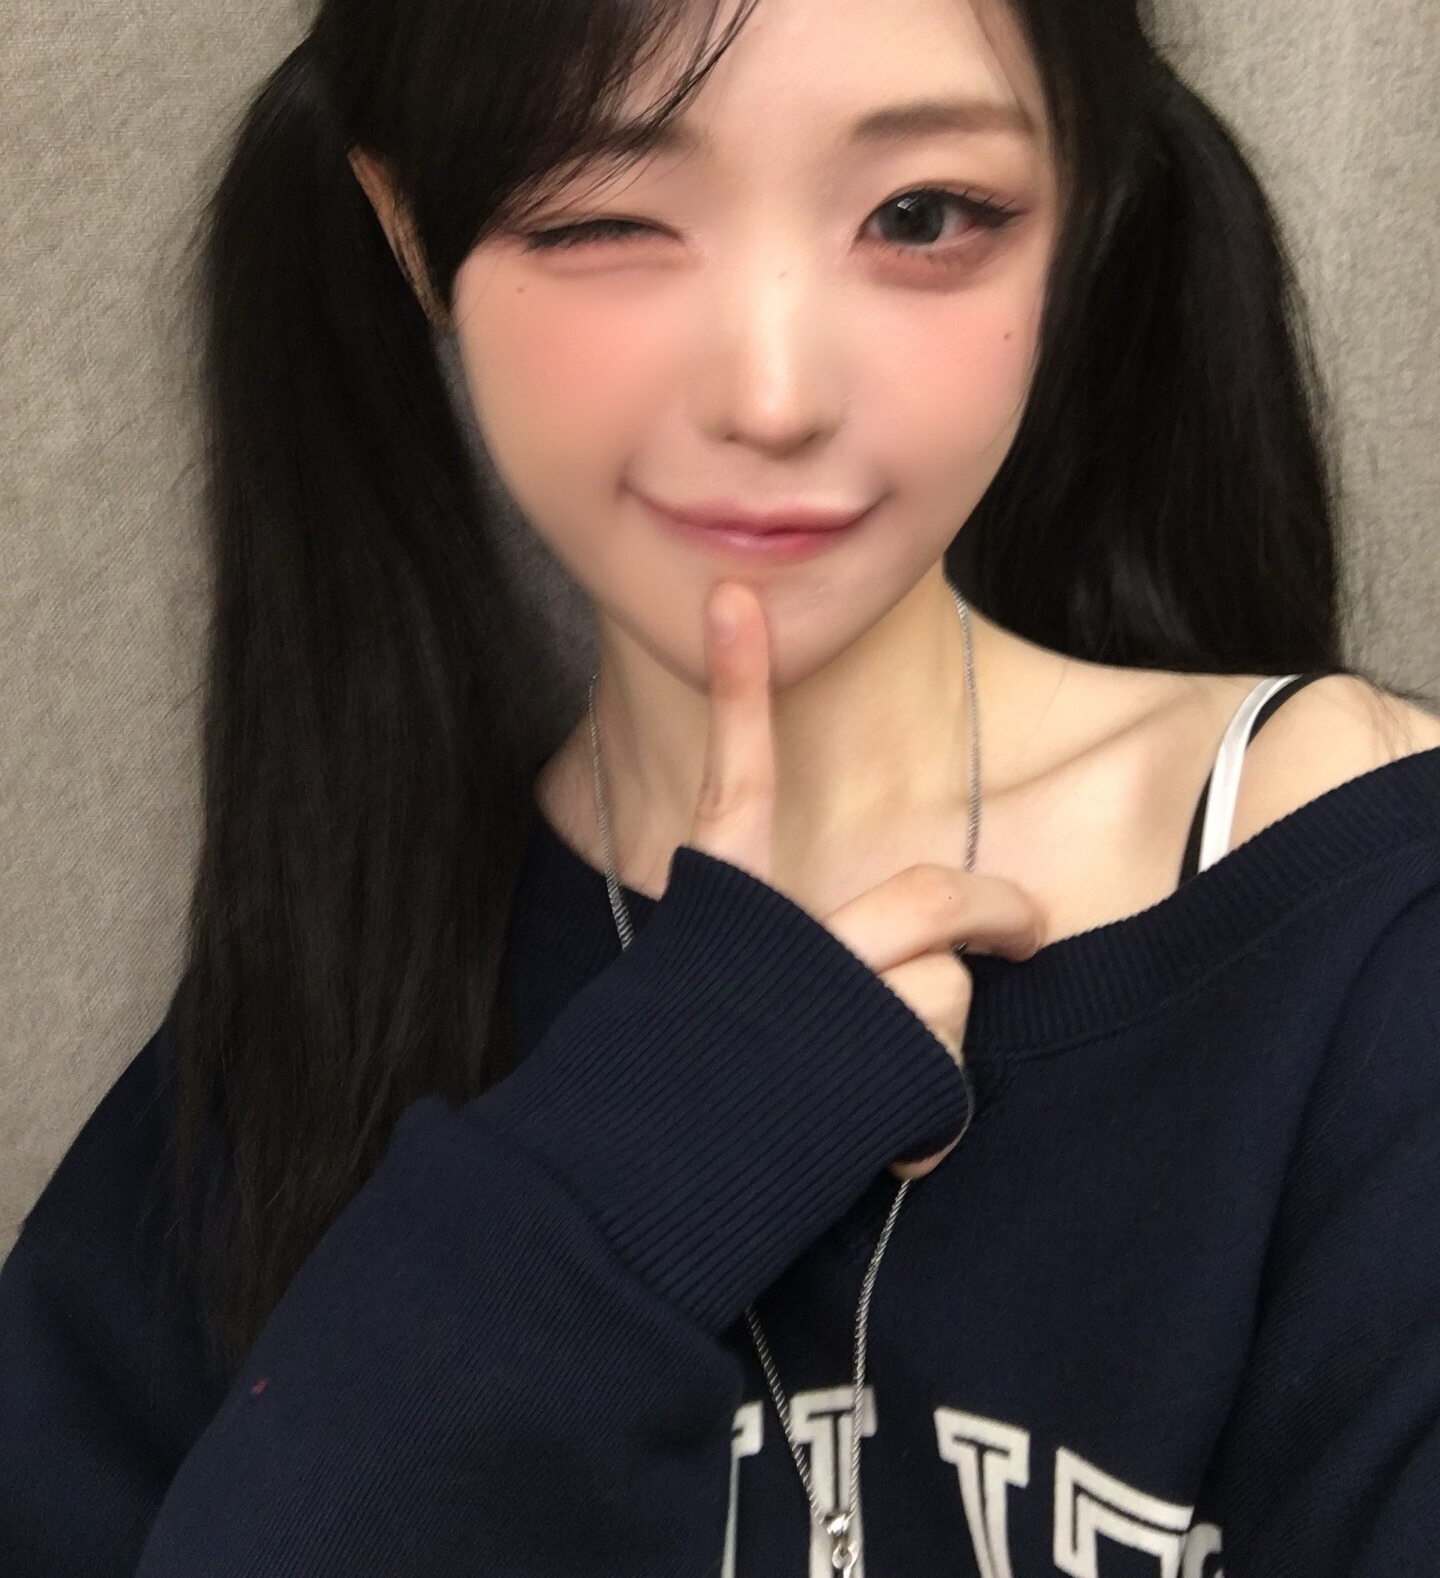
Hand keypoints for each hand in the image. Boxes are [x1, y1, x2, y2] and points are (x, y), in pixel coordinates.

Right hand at [686, 581, 1044, 1183]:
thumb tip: (849, 957)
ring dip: (935, 1041)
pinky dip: (928, 1114)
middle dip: (993, 907)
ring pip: (944, 989)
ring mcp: (831, 1005)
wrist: (622, 1199)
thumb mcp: (695, 1000)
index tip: (739, 602)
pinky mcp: (870, 1076)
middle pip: (927, 894)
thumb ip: (766, 956)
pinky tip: (881, 1143)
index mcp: (722, 910)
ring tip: (875, 1091)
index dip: (743, 689)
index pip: (735, 779)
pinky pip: (943, 1072)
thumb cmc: (663, 1101)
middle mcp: (781, 942)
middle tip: (1022, 921)